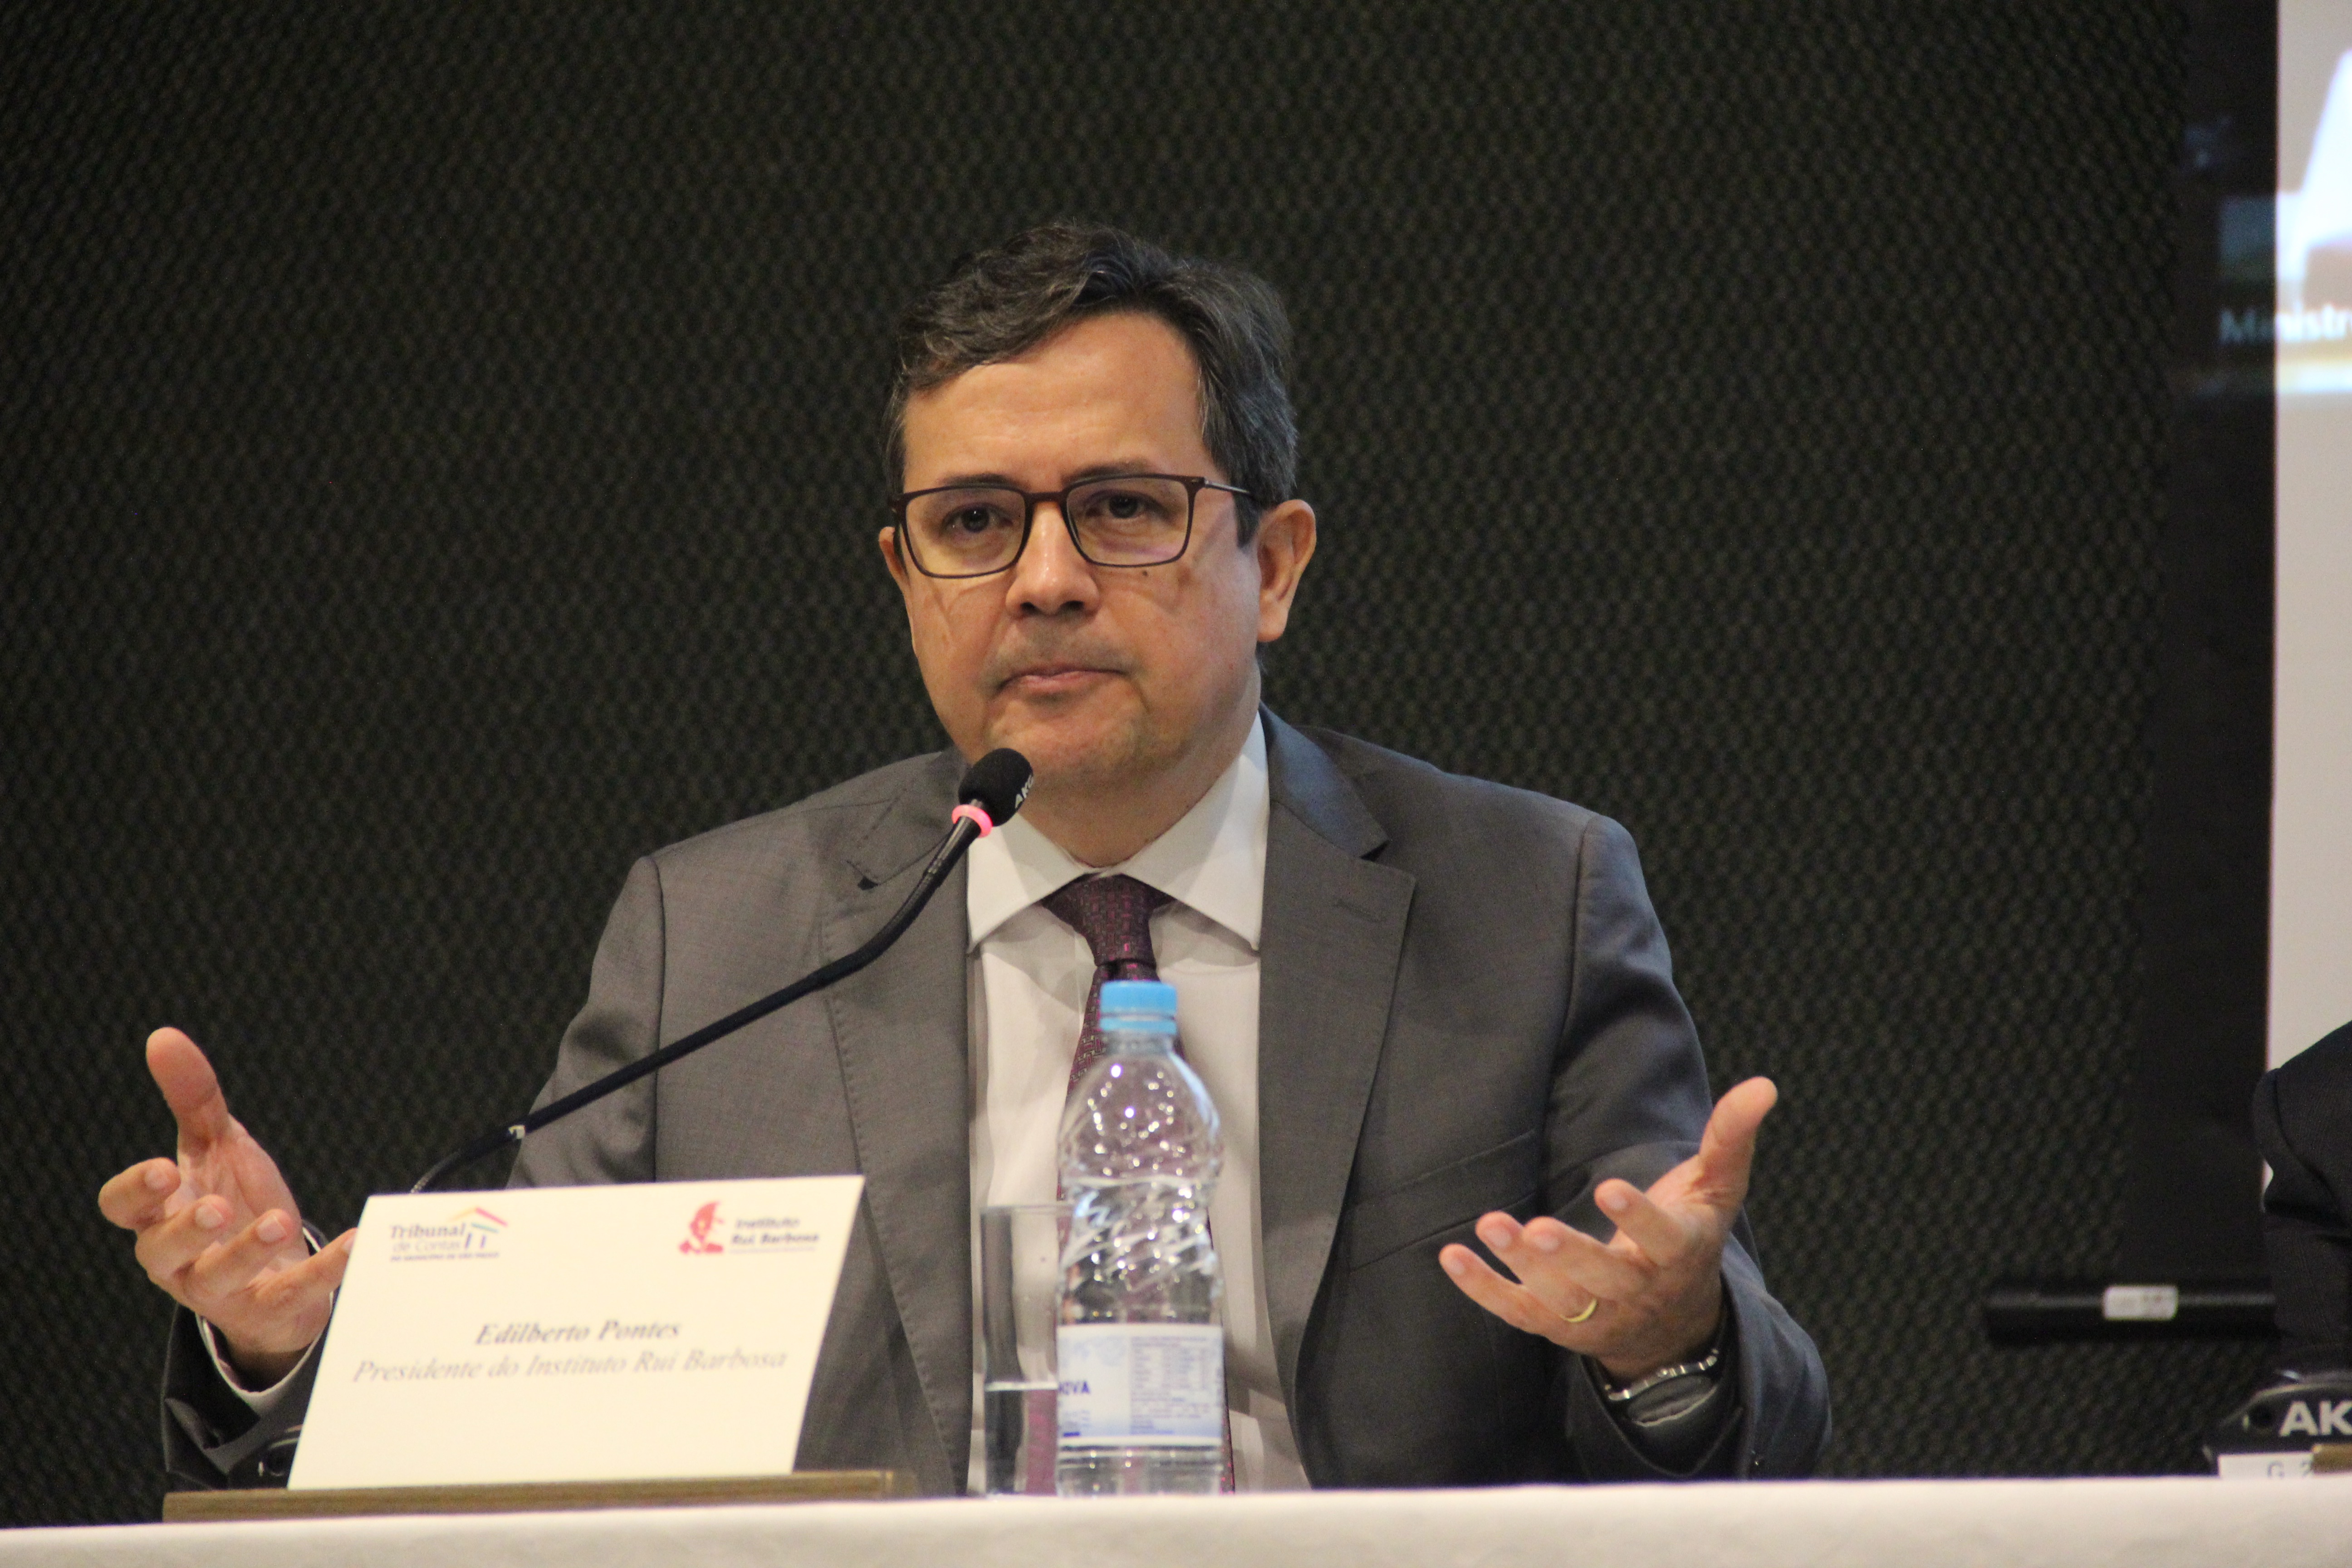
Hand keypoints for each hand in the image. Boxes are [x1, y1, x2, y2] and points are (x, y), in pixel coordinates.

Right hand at [97, 1028, 353, 1387]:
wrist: (277, 1276)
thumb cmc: (235, 1203)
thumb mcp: (216, 1146)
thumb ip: (192, 1098)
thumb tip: (163, 1037)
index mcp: (159, 1215)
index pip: (122, 1209)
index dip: (134, 1194)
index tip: (160, 1171)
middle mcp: (179, 1259)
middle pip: (161, 1250)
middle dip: (186, 1228)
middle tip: (215, 1206)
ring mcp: (222, 1289)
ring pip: (220, 1278)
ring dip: (247, 1250)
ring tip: (280, 1221)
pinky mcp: (271, 1308)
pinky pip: (295, 1292)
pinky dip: (326, 1270)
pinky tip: (356, 1242)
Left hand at [1439, 1077, 1776, 1381]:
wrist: (1674, 1323)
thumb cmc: (1690, 1235)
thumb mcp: (1716, 1188)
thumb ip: (1731, 1137)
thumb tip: (1765, 1084)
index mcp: (1679, 1252)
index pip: (1663, 1239)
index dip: (1637, 1218)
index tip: (1609, 1188)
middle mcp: (1638, 1290)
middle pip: (1604, 1278)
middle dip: (1569, 1253)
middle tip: (1534, 1228)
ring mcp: (1596, 1313)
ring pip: (1559, 1298)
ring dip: (1521, 1267)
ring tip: (1490, 1226)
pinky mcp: (1556, 1327)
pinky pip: (1517, 1312)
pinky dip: (1484, 1289)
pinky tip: (1451, 1256)